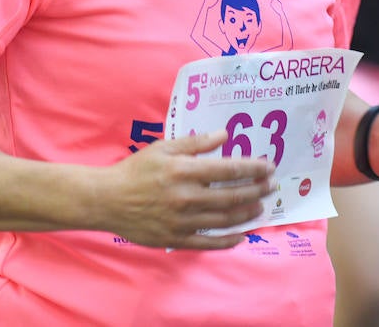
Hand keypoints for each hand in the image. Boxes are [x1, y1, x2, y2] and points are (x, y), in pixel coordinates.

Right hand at [100, 130, 274, 249]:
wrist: (108, 199)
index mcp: (184, 171)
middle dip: (257, 190)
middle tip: (271, 186)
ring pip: (225, 219)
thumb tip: (223, 135)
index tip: (268, 167)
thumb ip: (195, 143)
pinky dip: (228, 241)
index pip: (228, 169)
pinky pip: (209, 243)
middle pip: (232, 195)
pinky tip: (241, 236)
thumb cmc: (135, 170)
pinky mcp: (176, 239)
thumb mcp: (163, 148)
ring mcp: (182, 221)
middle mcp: (186, 197)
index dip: (252, 168)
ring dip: (247, 213)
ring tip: (261, 207)